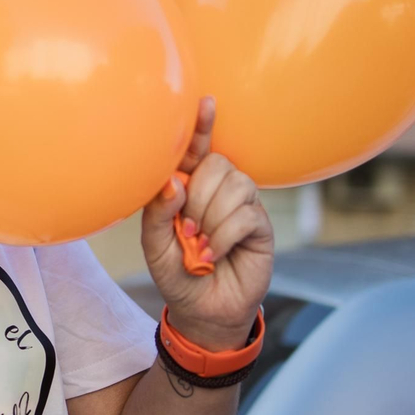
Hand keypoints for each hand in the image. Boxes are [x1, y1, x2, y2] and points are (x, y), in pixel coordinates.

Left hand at [140, 98, 273, 350]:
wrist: (203, 312)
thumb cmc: (177, 273)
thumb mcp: (155, 246)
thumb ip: (158, 213)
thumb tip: (175, 182)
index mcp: (190, 187)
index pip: (196, 150)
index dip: (201, 126)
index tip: (205, 102)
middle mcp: (218, 190)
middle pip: (218, 164)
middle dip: (199, 198)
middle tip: (188, 230)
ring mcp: (242, 205)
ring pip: (236, 185)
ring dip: (212, 219)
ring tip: (199, 245)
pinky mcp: (259, 227)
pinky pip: (245, 215)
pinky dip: (223, 237)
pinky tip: (213, 256)